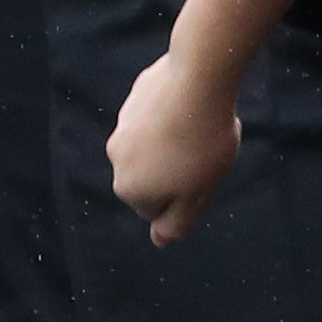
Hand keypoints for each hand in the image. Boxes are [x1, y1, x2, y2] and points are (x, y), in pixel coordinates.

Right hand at [106, 50, 240, 246]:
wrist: (198, 80)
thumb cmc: (202, 144)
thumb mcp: (197, 196)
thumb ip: (177, 223)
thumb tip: (160, 241)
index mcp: (128, 188)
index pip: (156, 208)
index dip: (185, 195)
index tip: (202, 177)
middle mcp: (116, 157)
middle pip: (152, 174)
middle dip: (177, 167)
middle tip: (205, 152)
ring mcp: (123, 122)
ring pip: (154, 143)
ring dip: (175, 140)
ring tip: (203, 125)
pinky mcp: (136, 95)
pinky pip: (158, 114)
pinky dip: (174, 113)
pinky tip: (195, 103)